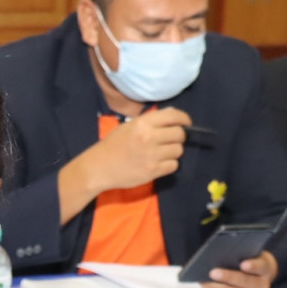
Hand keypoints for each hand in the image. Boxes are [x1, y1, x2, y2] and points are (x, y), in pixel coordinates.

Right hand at [57, 107, 189, 221]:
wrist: (99, 167)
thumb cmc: (113, 145)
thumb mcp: (129, 126)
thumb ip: (150, 121)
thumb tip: (172, 117)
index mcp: (143, 123)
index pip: (173, 116)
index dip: (184, 118)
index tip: (186, 123)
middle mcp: (149, 137)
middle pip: (179, 134)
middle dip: (179, 137)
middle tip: (171, 141)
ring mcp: (152, 156)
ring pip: (178, 151)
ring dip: (174, 152)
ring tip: (162, 153)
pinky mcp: (152, 171)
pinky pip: (173, 166)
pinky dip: (169, 165)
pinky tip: (159, 164)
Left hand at [201, 250, 278, 287]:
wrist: (259, 273)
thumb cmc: (251, 258)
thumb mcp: (251, 253)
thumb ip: (242, 252)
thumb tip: (221, 252)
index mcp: (266, 269)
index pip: (261, 266)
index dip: (253, 266)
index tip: (244, 264)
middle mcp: (261, 285)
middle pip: (245, 282)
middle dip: (228, 277)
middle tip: (213, 272)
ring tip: (204, 281)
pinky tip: (205, 286)